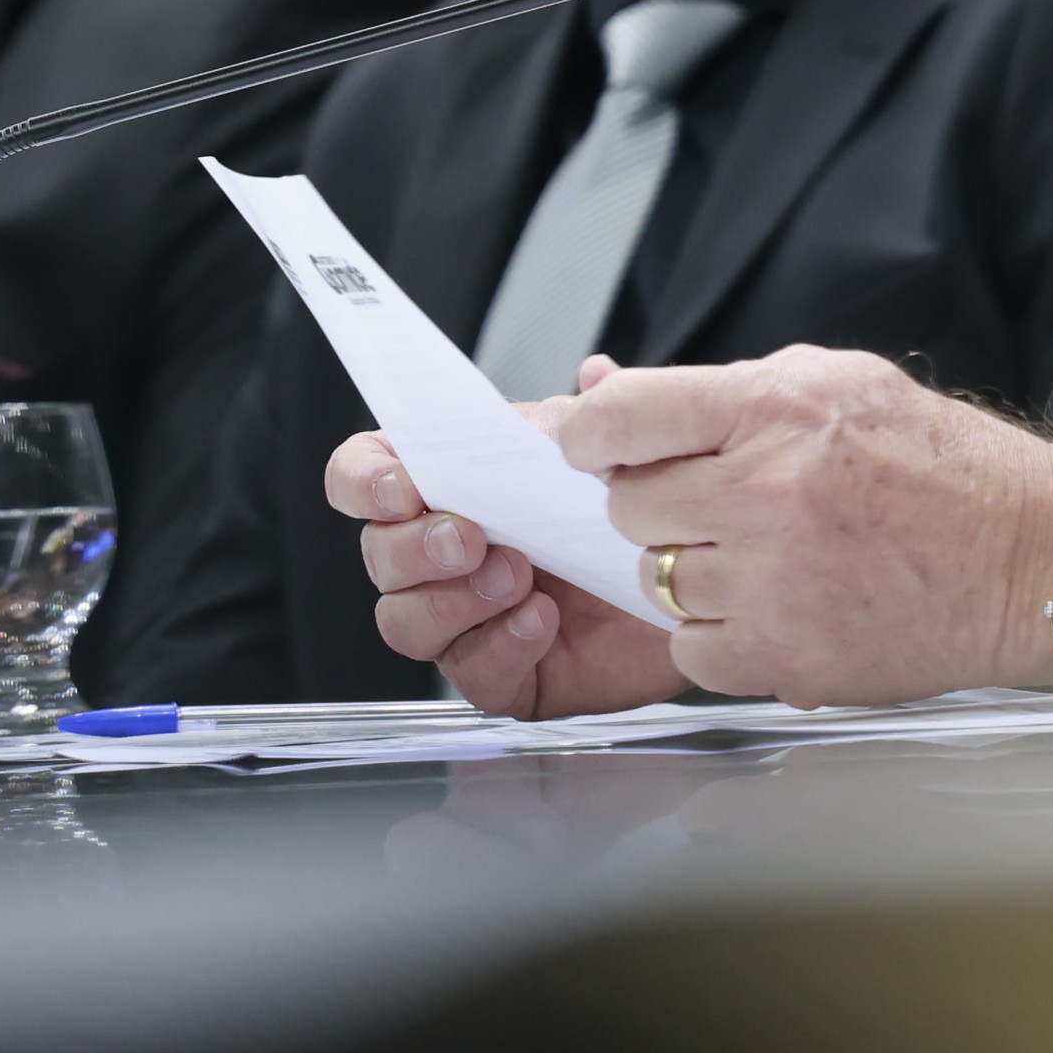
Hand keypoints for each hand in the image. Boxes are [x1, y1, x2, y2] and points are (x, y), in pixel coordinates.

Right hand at [325, 424, 684, 716]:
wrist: (688, 579)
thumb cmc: (627, 512)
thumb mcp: (608, 453)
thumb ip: (593, 417)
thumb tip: (596, 378)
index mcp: (449, 487)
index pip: (363, 478)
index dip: (365, 482)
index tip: (401, 488)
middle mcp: (443, 556)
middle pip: (379, 555)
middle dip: (416, 547)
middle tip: (470, 537)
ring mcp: (465, 619)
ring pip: (406, 622)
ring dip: (451, 600)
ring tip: (517, 577)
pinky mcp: (503, 674)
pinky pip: (471, 674)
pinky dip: (500, 645)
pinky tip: (541, 620)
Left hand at [553, 346, 1052, 707]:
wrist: (1027, 559)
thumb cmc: (940, 467)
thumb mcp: (839, 384)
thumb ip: (727, 390)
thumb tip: (609, 389)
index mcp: (775, 411)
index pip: (622, 419)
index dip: (593, 435)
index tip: (598, 449)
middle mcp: (765, 494)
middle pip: (629, 507)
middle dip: (660, 504)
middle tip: (717, 504)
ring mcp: (772, 582)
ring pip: (656, 580)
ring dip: (694, 570)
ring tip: (763, 556)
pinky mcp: (784, 656)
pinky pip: (690, 648)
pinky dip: (718, 632)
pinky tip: (774, 605)